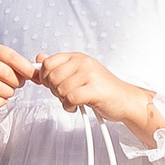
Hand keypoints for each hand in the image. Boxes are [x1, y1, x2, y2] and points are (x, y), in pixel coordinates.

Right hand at [0, 43, 38, 125]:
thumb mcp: (9, 66)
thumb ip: (24, 67)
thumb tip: (39, 73)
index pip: (12, 57)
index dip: (26, 68)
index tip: (35, 76)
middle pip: (6, 73)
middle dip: (16, 83)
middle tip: (16, 85)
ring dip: (7, 93)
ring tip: (6, 91)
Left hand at [34, 52, 148, 126]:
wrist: (125, 100)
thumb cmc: (102, 88)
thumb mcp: (79, 73)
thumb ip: (59, 66)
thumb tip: (39, 57)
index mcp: (77, 57)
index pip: (48, 62)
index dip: (45, 77)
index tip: (52, 85)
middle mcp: (83, 63)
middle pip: (51, 77)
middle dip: (53, 90)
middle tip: (65, 95)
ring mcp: (90, 75)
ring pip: (60, 89)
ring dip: (62, 100)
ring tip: (73, 101)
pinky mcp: (94, 90)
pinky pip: (69, 99)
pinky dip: (69, 107)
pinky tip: (76, 107)